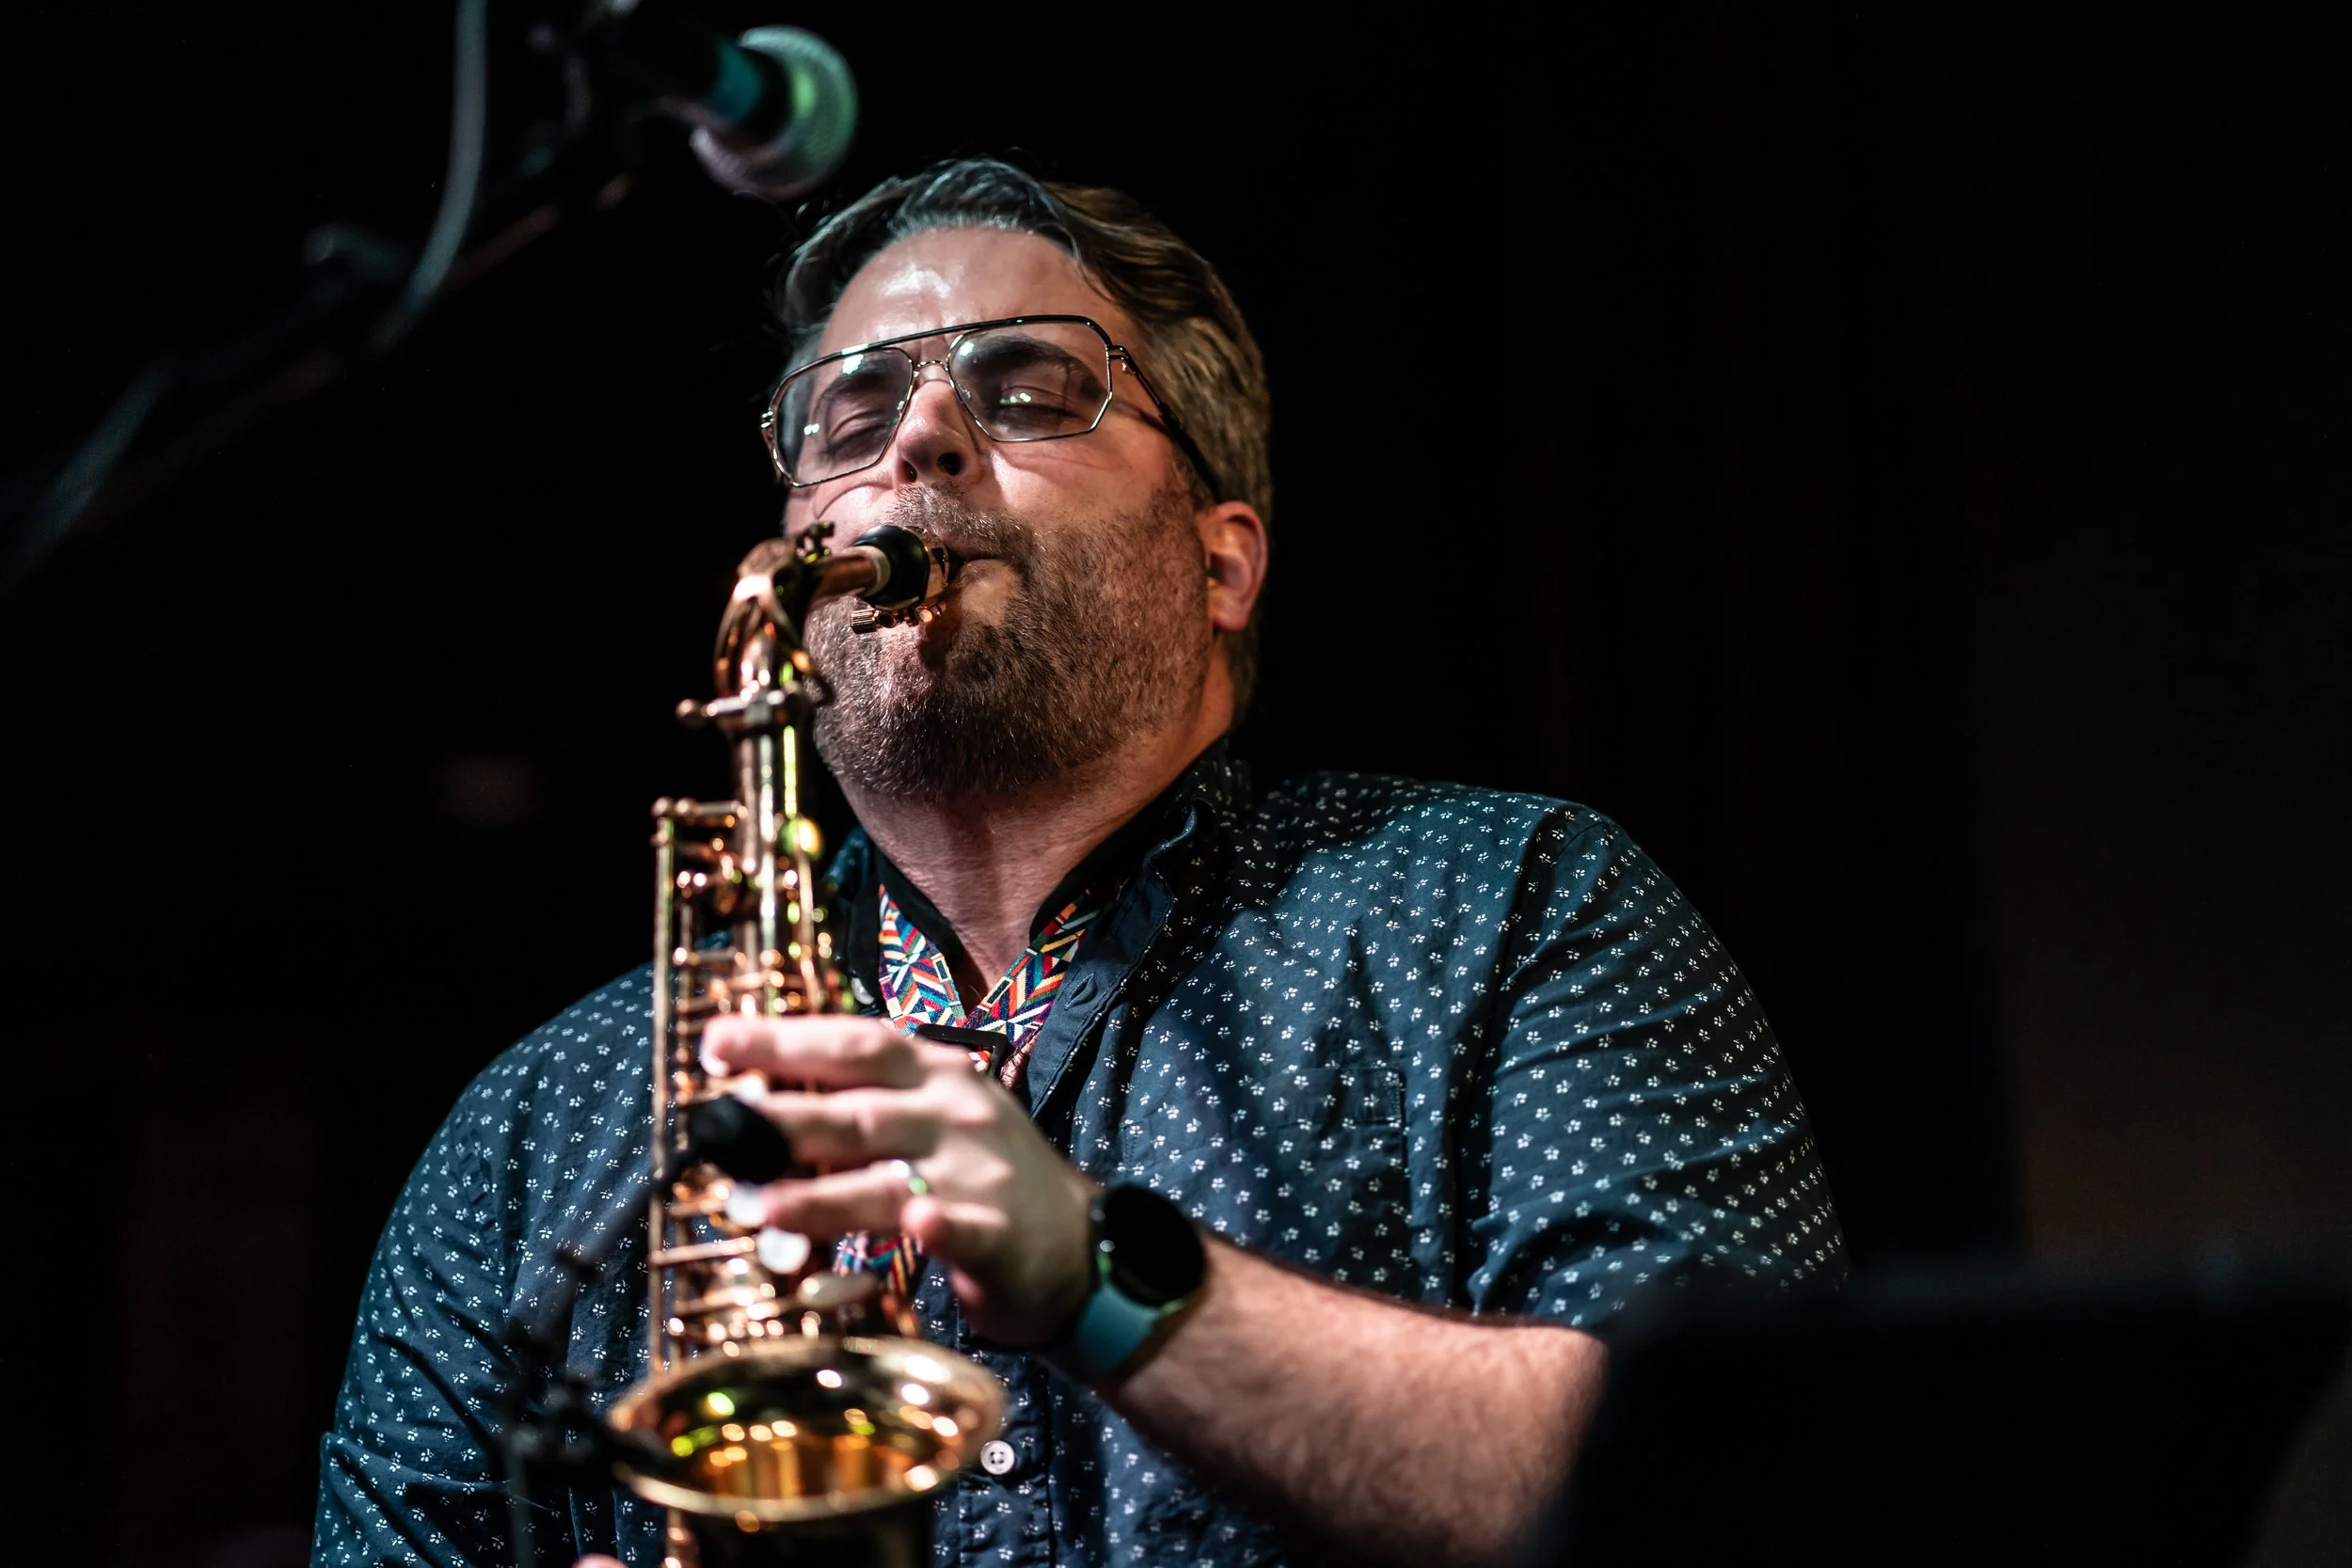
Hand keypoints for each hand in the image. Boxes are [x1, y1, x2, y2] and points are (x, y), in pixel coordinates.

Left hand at [700, 1014, 1096, 1345]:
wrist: (1080, 1245)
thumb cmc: (984, 1175)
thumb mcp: (933, 1118)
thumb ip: (861, 1106)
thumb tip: (759, 1103)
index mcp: (935, 1074)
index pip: (854, 1044)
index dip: (784, 1042)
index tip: (716, 1043)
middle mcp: (954, 1114)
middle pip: (858, 1108)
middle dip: (782, 1115)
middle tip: (714, 1122)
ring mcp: (979, 1174)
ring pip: (887, 1181)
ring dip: (819, 1194)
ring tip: (757, 1204)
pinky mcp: (999, 1235)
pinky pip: (963, 1229)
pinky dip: (938, 1226)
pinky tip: (916, 1224)